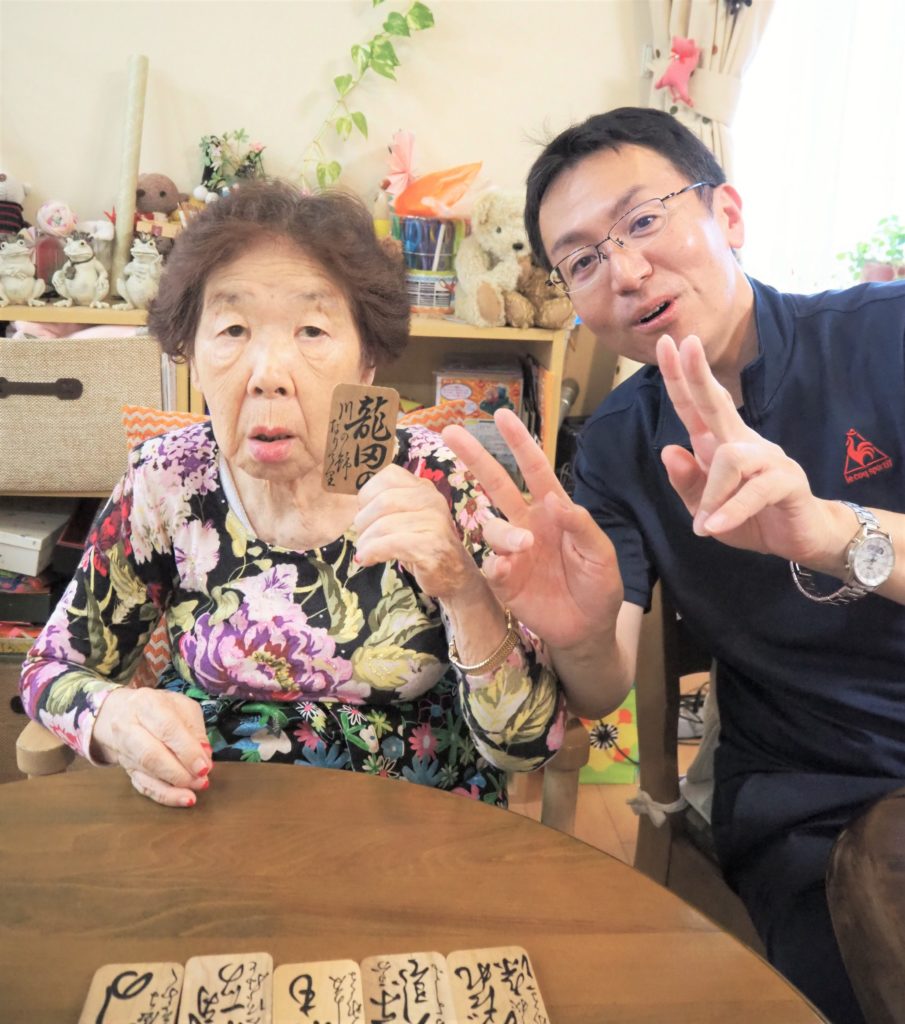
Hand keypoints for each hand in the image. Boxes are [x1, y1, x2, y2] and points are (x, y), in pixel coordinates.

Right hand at [91, 687, 211, 807]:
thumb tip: (204, 755)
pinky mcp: (125, 768)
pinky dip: (164, 795)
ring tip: (195, 791)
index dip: (187, 750)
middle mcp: (129, 727)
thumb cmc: (158, 708)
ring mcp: (124, 750)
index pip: (167, 729)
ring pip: (146, 773)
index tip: (204, 766)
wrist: (122, 711)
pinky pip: (142, 786)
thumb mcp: (181, 707)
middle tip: (202, 780)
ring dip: (174, 787)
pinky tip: (182, 799)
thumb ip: (195, 729)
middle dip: (179, 772)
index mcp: (146, 704)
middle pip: (151, 755)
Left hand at [353, 463, 483, 600]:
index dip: (368, 494)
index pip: (389, 475)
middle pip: (383, 500)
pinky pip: (391, 544)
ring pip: (384, 524)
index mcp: (424, 488)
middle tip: (362, 538)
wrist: (455, 575)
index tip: (364, 514)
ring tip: (364, 552)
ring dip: (366, 541)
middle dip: (363, 521)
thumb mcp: (408, 517)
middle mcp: (432, 500)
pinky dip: (372, 552)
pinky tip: (367, 560)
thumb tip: (355, 507)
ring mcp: (435, 522)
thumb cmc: (423, 545)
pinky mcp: (432, 546)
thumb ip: (389, 505)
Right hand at [441, 410, 622, 649]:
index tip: (501, 415)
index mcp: (553, 511)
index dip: (519, 443)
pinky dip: (495, 562)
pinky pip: (489, 563)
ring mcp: (512, 550)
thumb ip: (581, 525)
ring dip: (504, 532)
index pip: (534, 469)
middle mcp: (527, 524)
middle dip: (475, 457)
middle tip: (451, 432)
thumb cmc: (598, 586)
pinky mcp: (503, 579)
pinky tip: (507, 569)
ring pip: (491, 526)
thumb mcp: (600, 554)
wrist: (587, 629)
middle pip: (496, 483)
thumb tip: (554, 498)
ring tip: (524, 547)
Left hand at [657, 333, 836, 563]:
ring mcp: (769, 459)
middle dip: (699, 375)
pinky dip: (732, 510)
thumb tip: (667, 449)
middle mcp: (744, 443)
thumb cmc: (750, 517)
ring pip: (732, 458)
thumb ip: (686, 482)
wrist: (800, 538)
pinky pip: (755, 491)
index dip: (680, 377)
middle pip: (718, 404)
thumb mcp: (705, 508)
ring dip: (712, 494)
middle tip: (686, 345)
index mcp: (720, 444)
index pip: (696, 406)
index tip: (666, 343)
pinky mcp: (788, 481)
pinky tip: (714, 526)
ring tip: (703, 525)